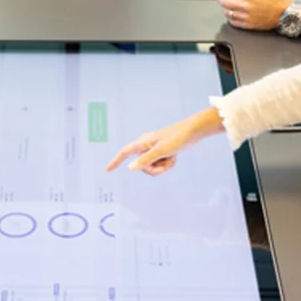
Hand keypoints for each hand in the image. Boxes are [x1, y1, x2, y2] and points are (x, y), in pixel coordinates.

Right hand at [105, 110, 219, 175]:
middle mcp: (146, 145)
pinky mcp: (164, 151)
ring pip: (152, 165)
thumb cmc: (176, 138)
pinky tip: (175, 156)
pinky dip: (168, 163)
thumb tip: (130, 167)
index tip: (108, 170)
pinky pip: (161, 163)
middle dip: (153, 169)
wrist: (193, 131)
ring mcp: (155, 149)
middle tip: (164, 168)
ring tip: (172, 159)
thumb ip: (145, 160)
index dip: (116, 161)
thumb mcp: (161, 151)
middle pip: (141, 165)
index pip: (125, 152)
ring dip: (163, 166)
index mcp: (142, 143)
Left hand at [214, 0, 290, 30]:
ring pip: (227, 12)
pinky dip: (229, 16)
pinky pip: (233, 21)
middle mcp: (245, 5)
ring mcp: (246, 16)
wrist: (284, 11)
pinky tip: (231, 12)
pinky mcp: (248, 24)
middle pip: (224, 1)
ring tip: (224, 2)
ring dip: (223, 7)